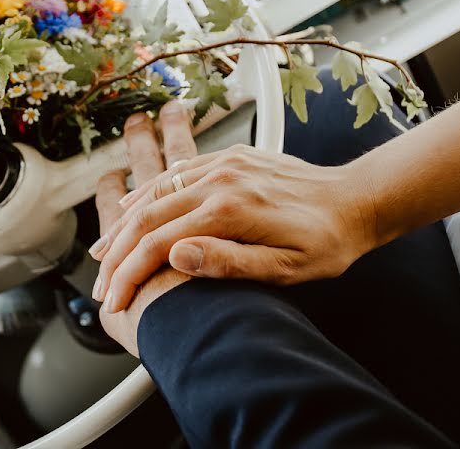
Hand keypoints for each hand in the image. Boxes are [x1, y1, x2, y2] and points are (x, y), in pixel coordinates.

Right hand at [91, 105, 377, 313]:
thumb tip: (176, 255)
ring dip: (125, 223)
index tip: (115, 300)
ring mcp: (224, 165)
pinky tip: (134, 207)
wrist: (357, 199)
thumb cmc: (328, 241)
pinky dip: (149, 193)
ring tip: (105, 252)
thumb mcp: (286, 268)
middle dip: (115, 253)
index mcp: (229, 212)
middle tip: (103, 283)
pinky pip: (177, 172)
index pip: (156, 243)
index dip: (127, 274)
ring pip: (155, 190)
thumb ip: (229, 262)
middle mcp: (220, 181)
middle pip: (146, 216)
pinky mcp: (230, 158)